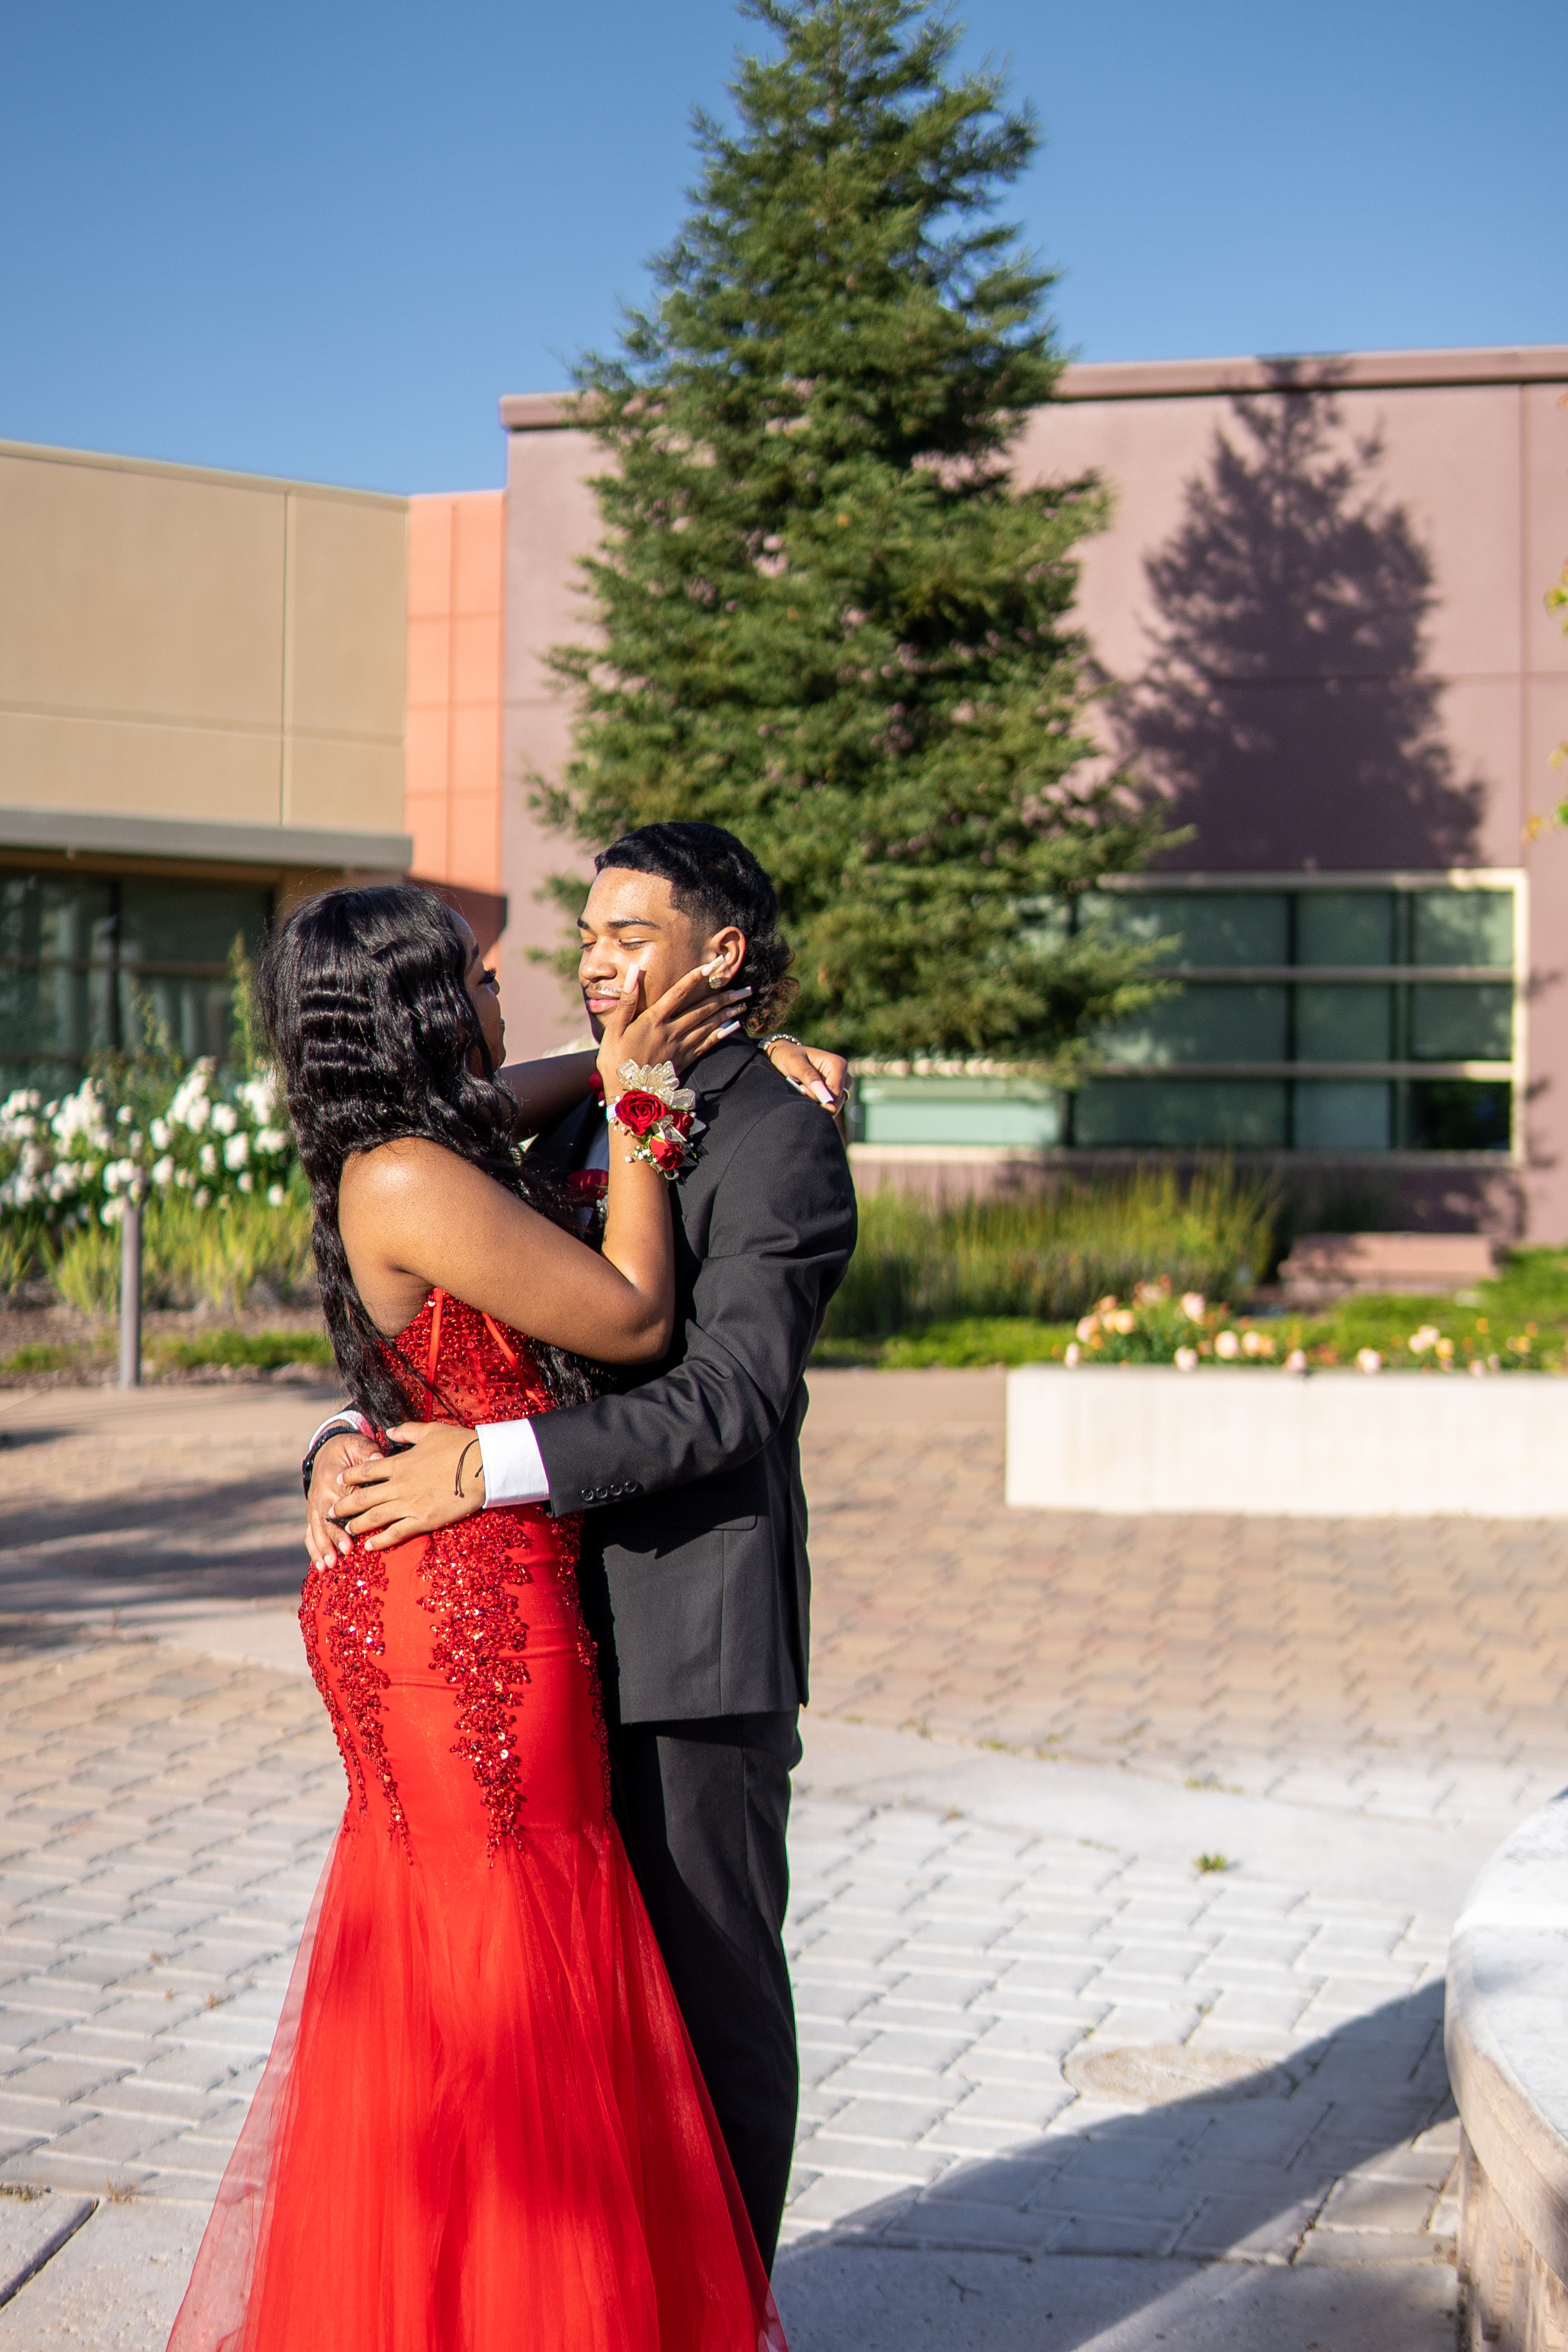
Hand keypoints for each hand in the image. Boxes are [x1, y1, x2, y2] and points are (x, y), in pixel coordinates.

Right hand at [306, 1432, 382, 1567]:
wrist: (328, 1450)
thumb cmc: (348, 1450)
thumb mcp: (358, 1445)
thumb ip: (368, 1452)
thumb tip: (378, 1458)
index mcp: (332, 1478)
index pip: (339, 1501)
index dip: (345, 1518)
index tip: (353, 1535)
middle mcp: (320, 1494)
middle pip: (325, 1520)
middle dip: (334, 1538)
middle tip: (343, 1554)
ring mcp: (314, 1506)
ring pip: (316, 1530)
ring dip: (322, 1548)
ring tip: (328, 1566)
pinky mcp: (314, 1514)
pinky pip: (311, 1533)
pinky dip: (314, 1550)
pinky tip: (319, 1568)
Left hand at [330, 1421, 486, 1550]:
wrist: (482, 1465)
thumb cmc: (460, 1444)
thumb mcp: (431, 1431)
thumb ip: (407, 1432)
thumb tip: (390, 1431)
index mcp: (400, 1463)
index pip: (366, 1470)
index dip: (350, 1477)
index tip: (339, 1481)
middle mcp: (399, 1485)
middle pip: (363, 1497)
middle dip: (344, 1505)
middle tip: (331, 1511)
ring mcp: (409, 1504)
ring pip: (375, 1517)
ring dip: (358, 1524)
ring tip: (346, 1530)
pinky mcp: (423, 1520)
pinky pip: (396, 1533)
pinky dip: (380, 1541)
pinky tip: (369, 1546)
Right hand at [598, 961, 751, 1090]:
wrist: (626, 1097)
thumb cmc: (615, 1063)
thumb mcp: (614, 1031)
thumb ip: (627, 1002)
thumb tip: (635, 972)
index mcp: (652, 1021)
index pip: (678, 993)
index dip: (696, 977)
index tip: (713, 965)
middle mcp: (670, 1032)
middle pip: (702, 1010)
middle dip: (725, 997)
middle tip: (745, 989)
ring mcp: (679, 1047)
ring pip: (708, 1026)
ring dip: (727, 1013)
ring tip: (743, 1003)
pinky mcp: (683, 1061)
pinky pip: (707, 1045)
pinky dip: (721, 1034)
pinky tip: (733, 1027)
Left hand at [764, 1041, 847, 1112]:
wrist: (784, 1056)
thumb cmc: (789, 1057)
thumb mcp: (794, 1064)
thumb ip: (809, 1077)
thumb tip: (825, 1096)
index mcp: (838, 1064)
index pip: (835, 1094)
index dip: (818, 1099)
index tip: (802, 1089)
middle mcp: (844, 1075)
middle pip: (836, 1102)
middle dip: (816, 1101)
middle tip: (801, 1088)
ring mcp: (841, 1085)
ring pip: (832, 1106)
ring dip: (815, 1103)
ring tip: (802, 1089)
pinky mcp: (835, 1092)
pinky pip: (828, 1106)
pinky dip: (815, 1104)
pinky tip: (806, 1093)